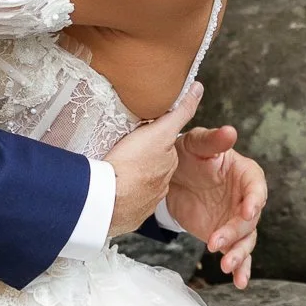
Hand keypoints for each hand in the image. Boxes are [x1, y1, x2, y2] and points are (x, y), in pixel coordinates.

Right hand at [106, 83, 200, 235]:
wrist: (107, 199)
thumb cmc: (130, 164)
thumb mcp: (159, 131)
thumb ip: (180, 112)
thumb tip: (198, 89)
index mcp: (167, 164)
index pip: (163, 149)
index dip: (152, 141)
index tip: (139, 139)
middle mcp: (161, 186)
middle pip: (152, 167)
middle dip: (141, 160)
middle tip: (124, 153)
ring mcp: (144, 203)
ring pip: (138, 187)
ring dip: (130, 180)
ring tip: (115, 172)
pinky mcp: (128, 217)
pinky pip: (125, 205)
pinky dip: (120, 197)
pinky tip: (110, 191)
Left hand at [166, 123, 264, 290]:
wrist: (172, 175)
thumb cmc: (188, 153)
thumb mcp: (196, 143)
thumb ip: (213, 140)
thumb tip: (230, 131)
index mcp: (245, 174)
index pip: (256, 188)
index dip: (254, 201)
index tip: (246, 212)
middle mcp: (245, 199)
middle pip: (250, 220)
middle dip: (235, 233)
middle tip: (216, 242)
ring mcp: (235, 220)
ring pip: (245, 240)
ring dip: (238, 254)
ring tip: (226, 266)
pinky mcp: (225, 236)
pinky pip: (236, 253)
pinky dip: (239, 267)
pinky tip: (239, 281)